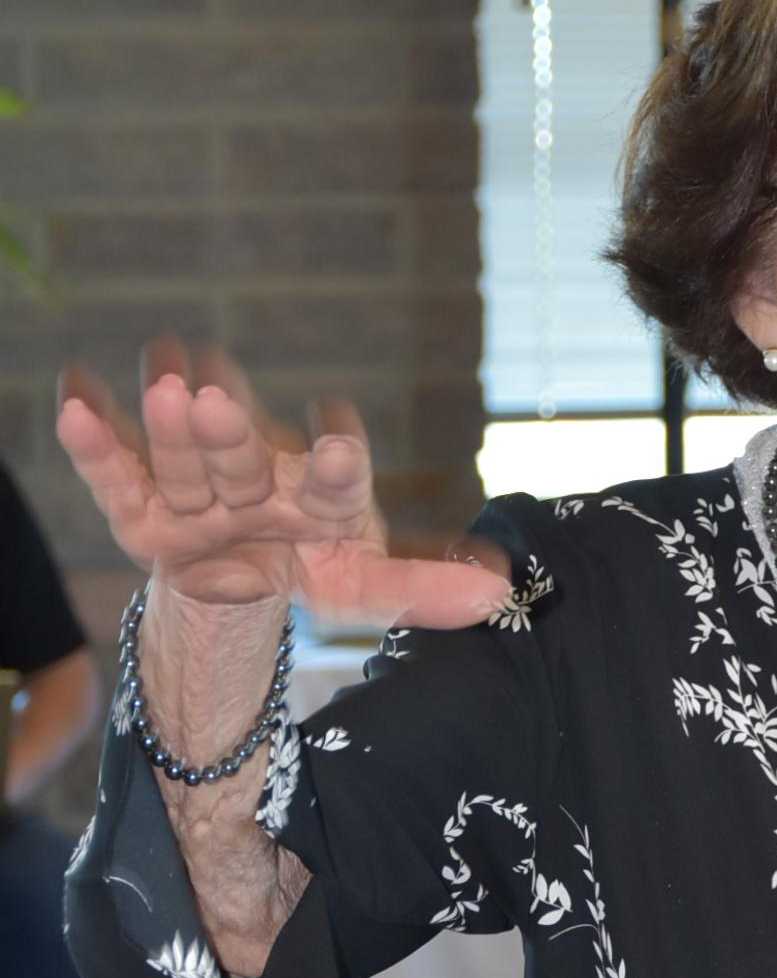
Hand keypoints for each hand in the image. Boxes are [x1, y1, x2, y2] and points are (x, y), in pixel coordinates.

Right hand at [55, 341, 502, 628]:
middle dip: (232, 432)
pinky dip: (95, 442)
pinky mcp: (140, 507)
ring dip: (171, 426)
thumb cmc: (312, 560)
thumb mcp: (364, 585)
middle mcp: (259, 477)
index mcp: (323, 494)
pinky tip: (73, 397)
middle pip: (246, 458)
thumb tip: (502, 594)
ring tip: (163, 383)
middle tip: (219, 398)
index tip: (343, 445)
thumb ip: (422, 588)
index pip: (337, 478)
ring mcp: (197, 488)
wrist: (241, 573)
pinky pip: (116, 475)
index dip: (340, 461)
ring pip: (184, 457)